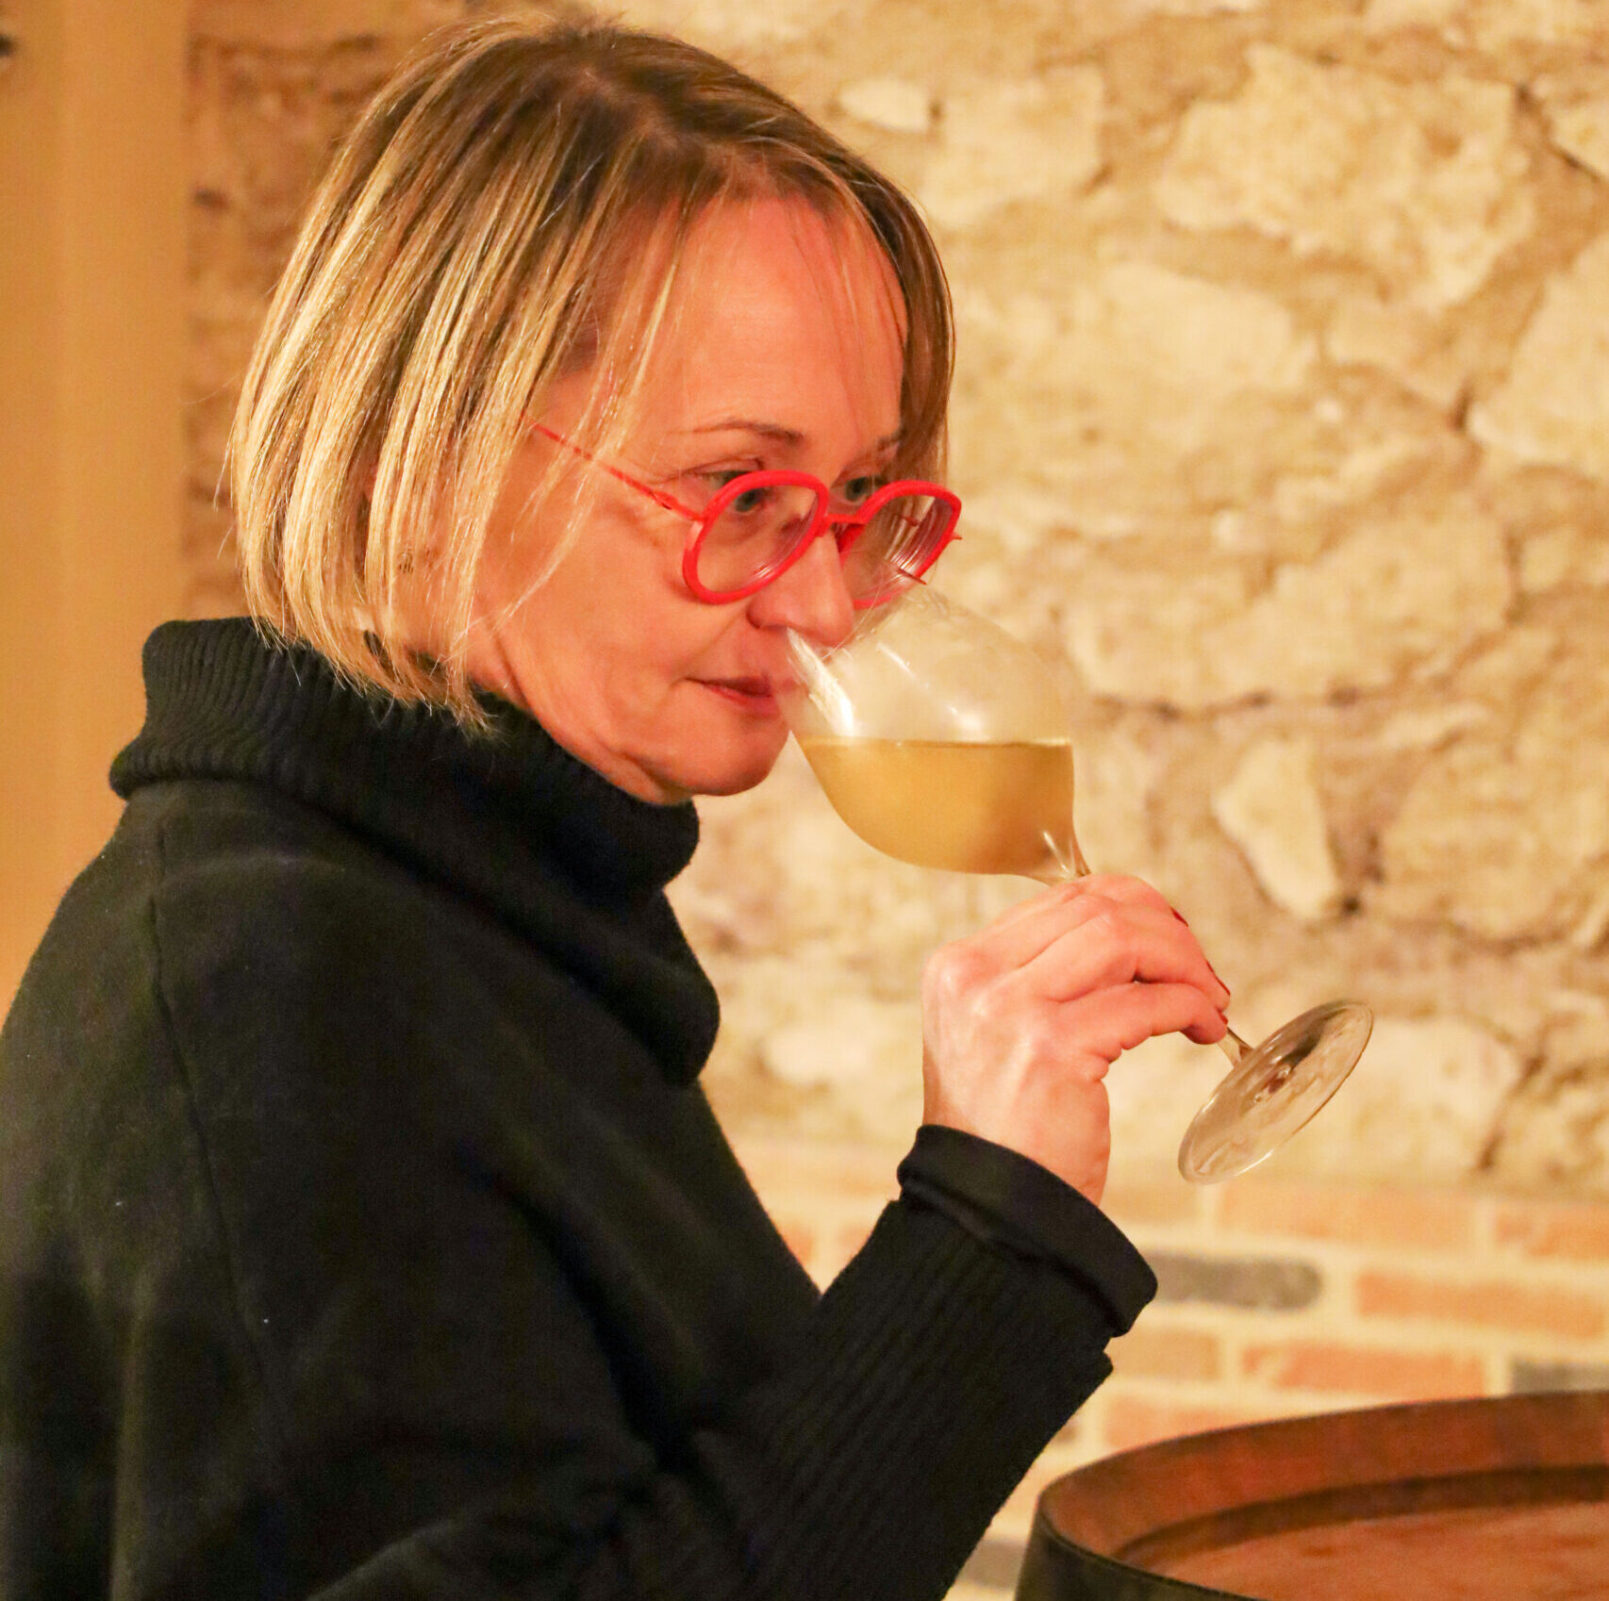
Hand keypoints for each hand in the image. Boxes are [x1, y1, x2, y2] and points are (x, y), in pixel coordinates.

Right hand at [919, 874, 1230, 1204]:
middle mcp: (975, 977)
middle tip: (1199, 970)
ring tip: (1208, 998)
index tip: (1170, 940)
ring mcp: (1010, 1009)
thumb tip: (1129, 938)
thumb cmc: (1004, 1134)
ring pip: (1121, 937)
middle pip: (1095, 907)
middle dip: (1165, 930)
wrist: (985, 1214)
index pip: (1061, 898)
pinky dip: (1188, 1005)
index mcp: (958, 967)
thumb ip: (1037, 983)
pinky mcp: (1052, 1048)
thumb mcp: (995, 1037)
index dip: (1132, 907)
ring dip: (1182, 961)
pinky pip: (1146, 1002)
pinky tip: (1202, 1026)